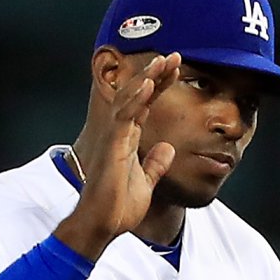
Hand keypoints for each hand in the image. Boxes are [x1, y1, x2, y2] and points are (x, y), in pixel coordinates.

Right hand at [57, 53, 179, 259]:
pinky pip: (126, 116)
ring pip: (131, 99)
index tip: (176, 69)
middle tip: (174, 55)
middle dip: (156, 74)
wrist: (104, 224)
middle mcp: (121, 132)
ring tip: (163, 60)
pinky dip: (136, 98)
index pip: (146, 104)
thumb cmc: (119, 206)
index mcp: (129, 138)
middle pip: (139, 95)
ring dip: (148, 78)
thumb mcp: (146, 183)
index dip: (160, 85)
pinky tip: (148, 84)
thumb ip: (156, 164)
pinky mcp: (113, 146)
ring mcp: (115, 137)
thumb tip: (169, 148)